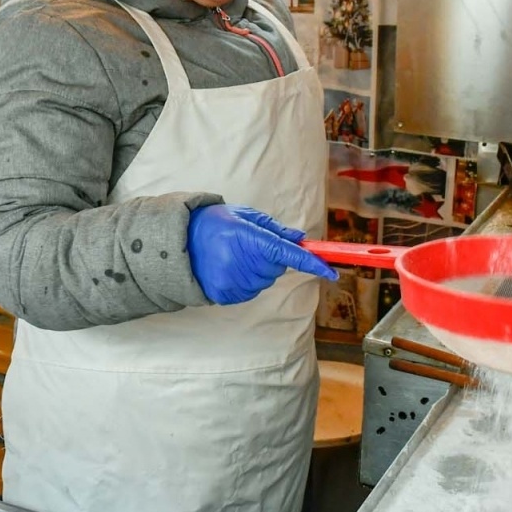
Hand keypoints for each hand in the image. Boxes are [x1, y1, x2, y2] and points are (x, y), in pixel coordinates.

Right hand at [187, 204, 336, 305]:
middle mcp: (244, 262)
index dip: (312, 263)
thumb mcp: (244, 217)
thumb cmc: (215, 224)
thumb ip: (274, 229)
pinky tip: (229, 268)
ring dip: (257, 270)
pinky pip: (250, 291)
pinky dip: (245, 281)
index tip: (331, 272)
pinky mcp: (226, 295)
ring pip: (265, 280)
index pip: (289, 253)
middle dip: (271, 258)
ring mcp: (234, 281)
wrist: (180, 242)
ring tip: (234, 256)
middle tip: (249, 245)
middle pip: (277, 267)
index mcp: (250, 238)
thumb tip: (300, 239)